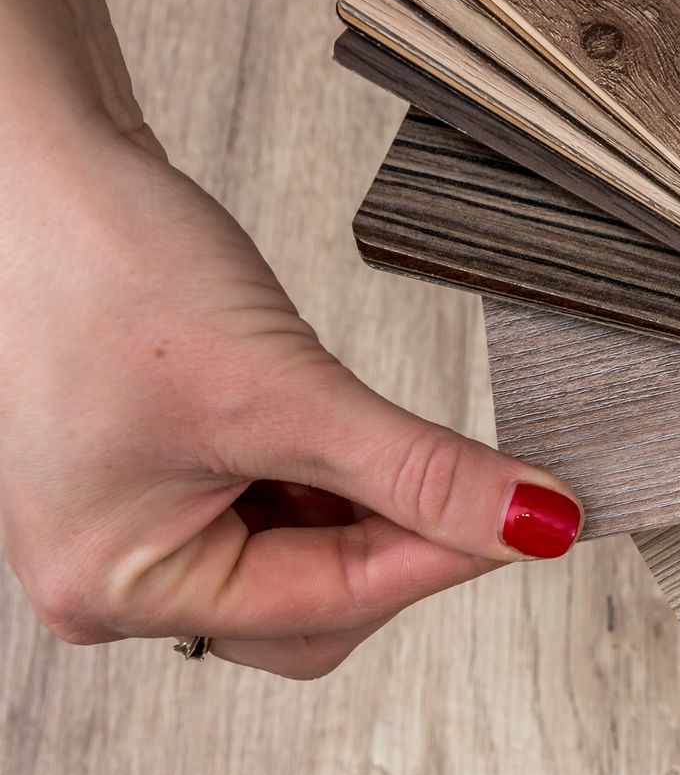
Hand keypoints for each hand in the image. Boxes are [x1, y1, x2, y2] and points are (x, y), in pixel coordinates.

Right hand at [0, 112, 583, 678]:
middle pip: (312, 606)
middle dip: (394, 542)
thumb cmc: (106, 265)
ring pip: (303, 558)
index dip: (440, 558)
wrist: (36, 167)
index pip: (325, 607)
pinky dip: (333, 478)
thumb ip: (419, 468)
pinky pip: (275, 507)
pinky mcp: (162, 474)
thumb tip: (534, 522)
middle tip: (477, 481)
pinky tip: (353, 429)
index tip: (531, 522)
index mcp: (117, 585)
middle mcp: (116, 575)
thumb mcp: (287, 385)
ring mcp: (137, 524)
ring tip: (398, 437)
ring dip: (367, 506)